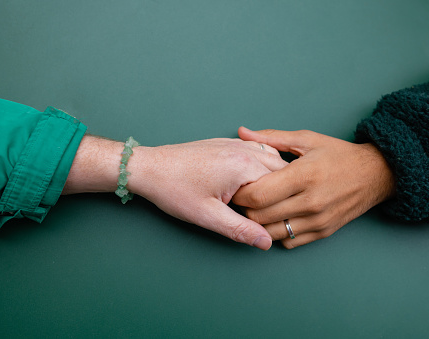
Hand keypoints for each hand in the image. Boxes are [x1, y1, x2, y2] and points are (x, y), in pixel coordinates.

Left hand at [128, 138, 285, 249]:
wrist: (148, 167)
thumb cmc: (174, 189)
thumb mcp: (208, 216)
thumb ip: (240, 229)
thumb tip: (266, 241)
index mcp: (243, 166)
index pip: (280, 186)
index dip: (277, 205)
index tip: (265, 219)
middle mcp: (243, 150)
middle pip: (281, 169)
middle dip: (280, 189)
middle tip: (266, 209)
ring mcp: (235, 143)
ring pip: (271, 157)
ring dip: (274, 175)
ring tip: (262, 196)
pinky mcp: (226, 143)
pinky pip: (256, 149)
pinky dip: (263, 163)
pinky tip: (253, 178)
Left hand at [232, 127, 395, 248]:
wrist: (376, 175)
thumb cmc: (338, 155)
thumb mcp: (306, 140)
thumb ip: (271, 138)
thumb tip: (242, 132)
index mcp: (304, 175)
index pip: (258, 194)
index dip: (241, 193)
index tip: (237, 186)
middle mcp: (311, 202)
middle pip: (260, 216)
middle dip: (245, 209)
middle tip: (243, 198)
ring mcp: (318, 220)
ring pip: (271, 233)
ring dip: (259, 223)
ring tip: (259, 208)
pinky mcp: (323, 232)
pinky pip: (289, 241)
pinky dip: (277, 232)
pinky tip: (278, 217)